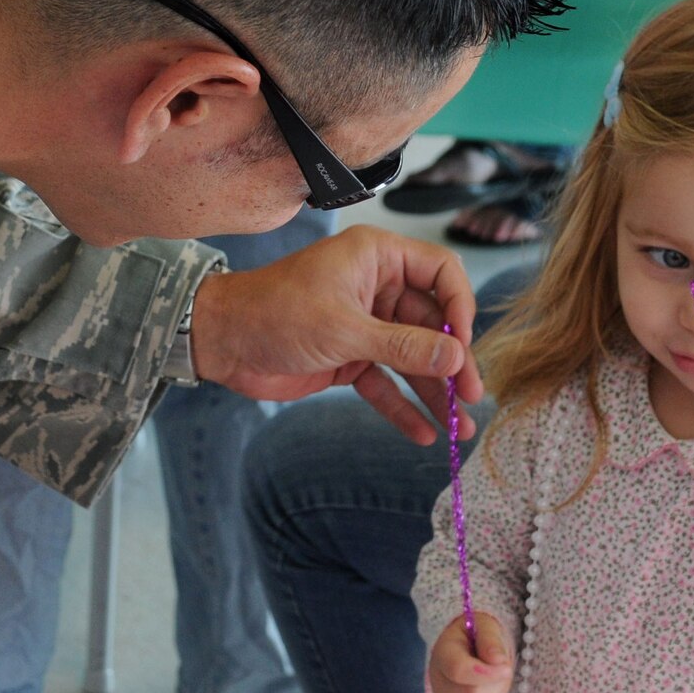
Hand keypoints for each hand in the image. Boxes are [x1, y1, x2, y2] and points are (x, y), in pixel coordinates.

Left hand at [187, 224, 482, 442]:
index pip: (440, 273)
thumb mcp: (344, 330)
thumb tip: (456, 359)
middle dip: (452, 363)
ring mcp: (364, 324)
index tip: (464, 347)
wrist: (221, 341)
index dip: (460, 307)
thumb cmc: (275, 314)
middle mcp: (376, 287)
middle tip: (472, 398)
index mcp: (377, 258)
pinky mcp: (349, 356)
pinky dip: (402, 406)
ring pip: (411, 358)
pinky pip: (385, 382)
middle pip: (432, 323)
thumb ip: (403, 346)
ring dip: (434, 392)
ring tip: (461, 429)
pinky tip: (423, 434)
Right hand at [428, 613, 513, 692]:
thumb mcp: (484, 627)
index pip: (458, 671)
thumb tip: (498, 661)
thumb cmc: (477, 637)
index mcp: (443, 655)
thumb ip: (490, 640)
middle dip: (498, 685)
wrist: (468, 650)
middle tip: (505, 671)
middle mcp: (439, 683)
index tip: (506, 667)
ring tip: (500, 684)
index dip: (487, 673)